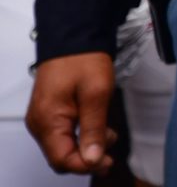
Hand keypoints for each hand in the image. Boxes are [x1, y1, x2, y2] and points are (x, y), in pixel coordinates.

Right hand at [25, 51, 118, 174]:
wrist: (75, 36)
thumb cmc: (83, 59)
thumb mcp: (96, 94)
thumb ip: (94, 128)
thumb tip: (93, 158)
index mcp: (47, 120)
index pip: (62, 159)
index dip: (86, 165)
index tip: (108, 162)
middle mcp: (40, 123)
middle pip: (61, 156)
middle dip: (87, 157)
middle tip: (111, 151)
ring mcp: (43, 118)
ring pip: (63, 146)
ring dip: (86, 146)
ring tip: (108, 134)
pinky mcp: (50, 113)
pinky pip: (63, 133)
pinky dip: (81, 135)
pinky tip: (98, 127)